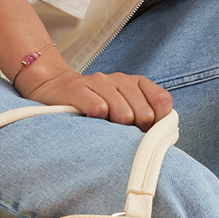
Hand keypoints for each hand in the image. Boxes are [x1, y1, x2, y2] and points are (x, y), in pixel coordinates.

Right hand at [18, 51, 171, 126]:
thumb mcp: (123, 106)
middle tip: (121, 132)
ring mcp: (99, 83)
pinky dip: (97, 120)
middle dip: (136, 129)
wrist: (55, 87)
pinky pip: (98, 109)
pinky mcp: (78, 89)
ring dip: (116, 127)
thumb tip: (161, 137)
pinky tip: (91, 121)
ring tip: (105, 127)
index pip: (162, 101)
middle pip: (144, 113)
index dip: (159, 122)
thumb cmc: (94, 103)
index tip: (147, 131)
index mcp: (135, 83)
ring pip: (123, 114)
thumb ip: (144, 116)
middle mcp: (120, 80)